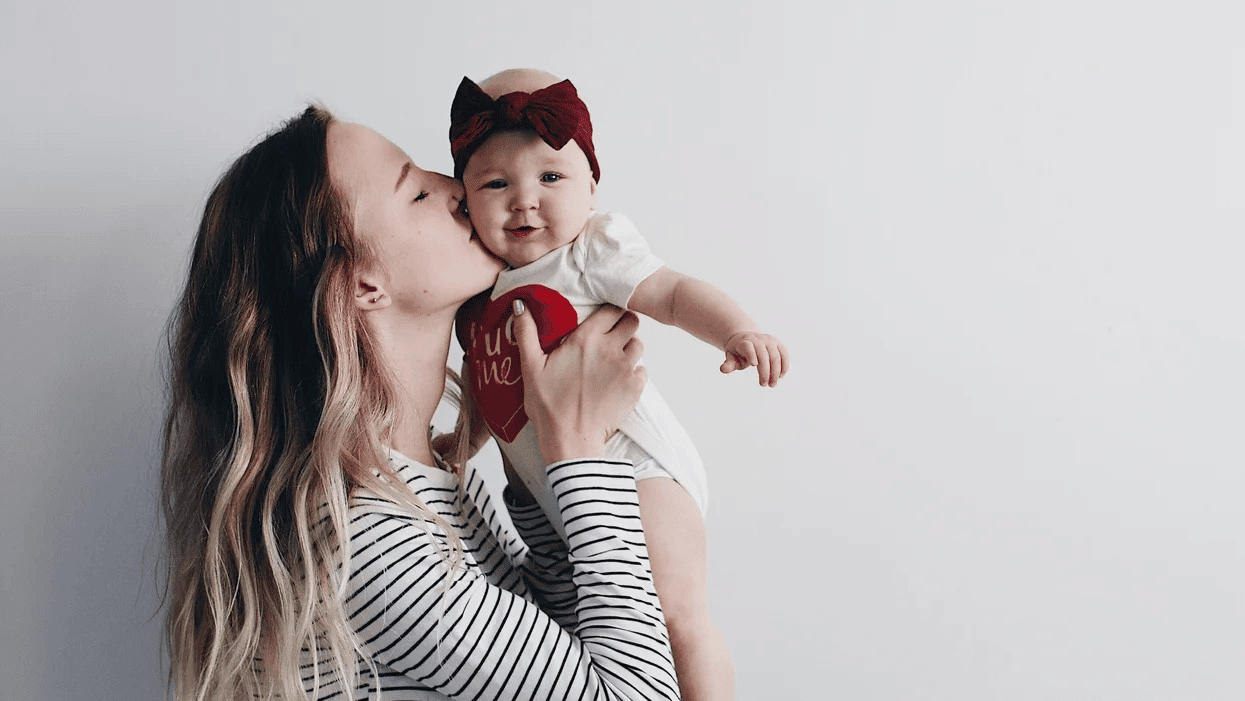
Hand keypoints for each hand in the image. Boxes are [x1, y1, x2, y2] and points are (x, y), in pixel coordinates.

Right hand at [513, 300, 646, 462]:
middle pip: (631, 322)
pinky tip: (617, 380)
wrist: (570, 439)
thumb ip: (527, 333)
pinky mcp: (635, 388)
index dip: (609, 311)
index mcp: (586, 339)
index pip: (611, 309)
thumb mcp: (531, 366)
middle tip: (610, 336)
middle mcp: (611, 349)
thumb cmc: (548, 405)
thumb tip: (519, 305)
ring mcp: (626, 369)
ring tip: (613, 360)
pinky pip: (643, 370)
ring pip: (639, 345)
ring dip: (629, 348)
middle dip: (623, 325)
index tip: (602, 318)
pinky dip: (634, 372)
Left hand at [721, 331, 790, 386]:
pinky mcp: (778, 343)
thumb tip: (722, 369)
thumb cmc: (738, 352)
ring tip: (772, 384)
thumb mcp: (731, 357)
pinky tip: (781, 376)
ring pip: (776, 356)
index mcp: (744, 342)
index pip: (748, 347)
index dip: (751, 354)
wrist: (747, 338)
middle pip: (764, 355)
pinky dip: (784, 365)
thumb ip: (729, 364)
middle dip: (765, 372)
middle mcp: (758, 339)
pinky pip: (784, 354)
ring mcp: (769, 340)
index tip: (754, 365)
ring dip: (776, 372)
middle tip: (764, 385)